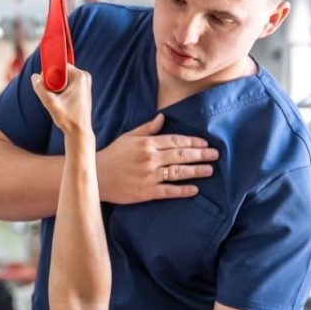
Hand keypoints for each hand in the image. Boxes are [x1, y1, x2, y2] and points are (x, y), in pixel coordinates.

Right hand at [30, 66, 92, 136]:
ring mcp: (84, 83)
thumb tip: (35, 77)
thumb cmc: (68, 119)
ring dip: (55, 87)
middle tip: (52, 96)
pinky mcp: (81, 89)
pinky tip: (60, 102)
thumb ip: (40, 88)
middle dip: (52, 81)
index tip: (46, 85)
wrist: (79, 132)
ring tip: (57, 101)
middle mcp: (84, 77)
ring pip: (62, 78)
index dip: (49, 73)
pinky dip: (59, 91)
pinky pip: (65, 84)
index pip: (59, 65)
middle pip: (60, 71)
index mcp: (80, 76)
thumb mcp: (50, 103)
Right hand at [96, 113, 219, 203]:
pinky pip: (169, 191)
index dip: (192, 141)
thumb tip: (162, 117)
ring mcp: (149, 176)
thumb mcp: (128, 137)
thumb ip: (147, 128)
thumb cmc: (112, 155)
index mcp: (147, 143)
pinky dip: (183, 190)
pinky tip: (195, 189)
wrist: (95, 176)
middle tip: (215, 155)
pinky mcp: (146, 192)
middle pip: (181, 155)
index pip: (175, 140)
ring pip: (179, 172)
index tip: (205, 143)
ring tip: (210, 170)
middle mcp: (151, 158)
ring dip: (196, 171)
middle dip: (200, 154)